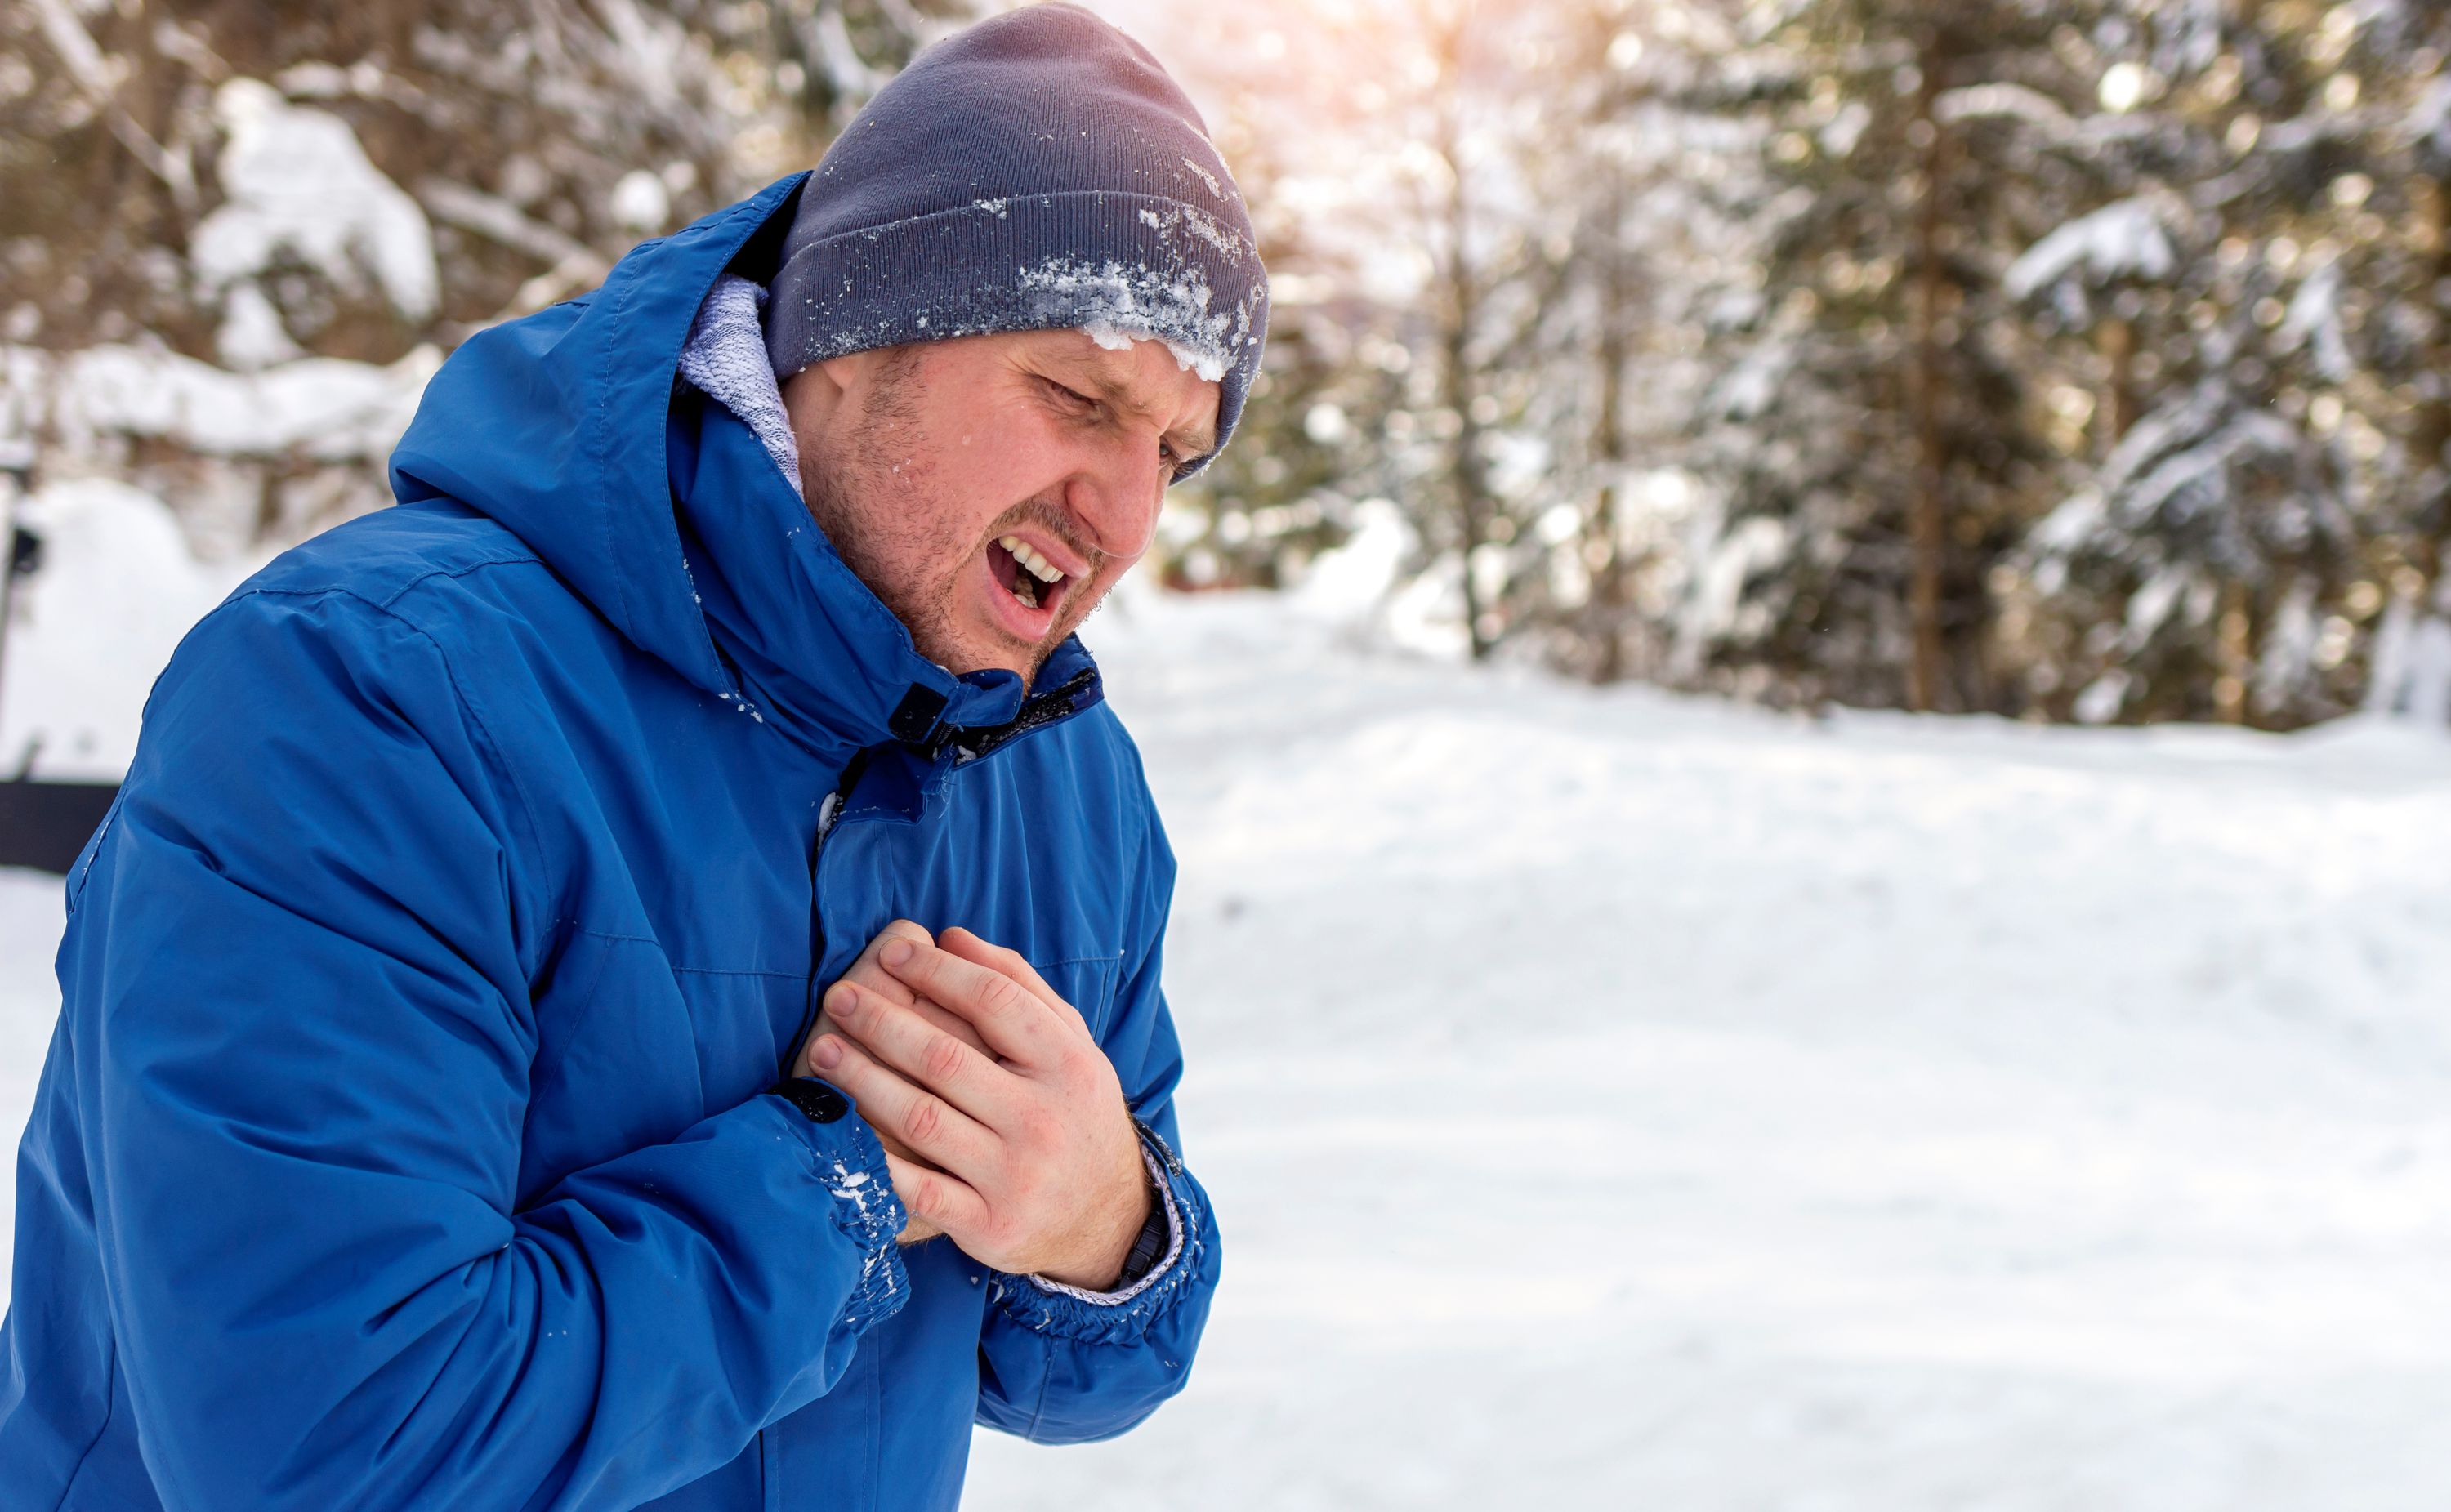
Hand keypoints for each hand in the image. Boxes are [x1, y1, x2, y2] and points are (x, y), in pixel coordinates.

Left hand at [809, 925, 1148, 1287]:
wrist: (1107, 1218)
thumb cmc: (1074, 1112)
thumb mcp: (1071, 1045)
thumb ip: (1018, 985)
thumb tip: (950, 936)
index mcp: (1069, 1064)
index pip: (994, 1001)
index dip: (936, 971)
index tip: (892, 953)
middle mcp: (1043, 1118)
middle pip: (945, 1058)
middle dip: (882, 1022)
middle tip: (840, 996)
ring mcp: (1014, 1176)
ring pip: (921, 1119)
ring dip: (862, 1080)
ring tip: (824, 1050)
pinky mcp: (988, 1224)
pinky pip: (917, 1189)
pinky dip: (875, 1157)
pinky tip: (840, 1126)